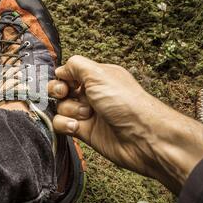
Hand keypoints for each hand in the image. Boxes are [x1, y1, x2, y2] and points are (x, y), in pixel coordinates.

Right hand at [48, 55, 202, 193]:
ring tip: (86, 114)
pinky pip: (62, 125)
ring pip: (60, 108)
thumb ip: (76, 66)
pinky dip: (65, 124)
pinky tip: (77, 127)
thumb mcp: (100, 74)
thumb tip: (61, 69)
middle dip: (59, 92)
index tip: (65, 81)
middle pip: (61, 90)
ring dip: (68, 110)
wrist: (143, 137)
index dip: (62, 77)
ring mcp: (87, 113)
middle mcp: (92, 94)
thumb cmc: (127, 103)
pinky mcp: (84, 132)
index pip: (69, 73)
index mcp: (98, 77)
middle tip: (65, 94)